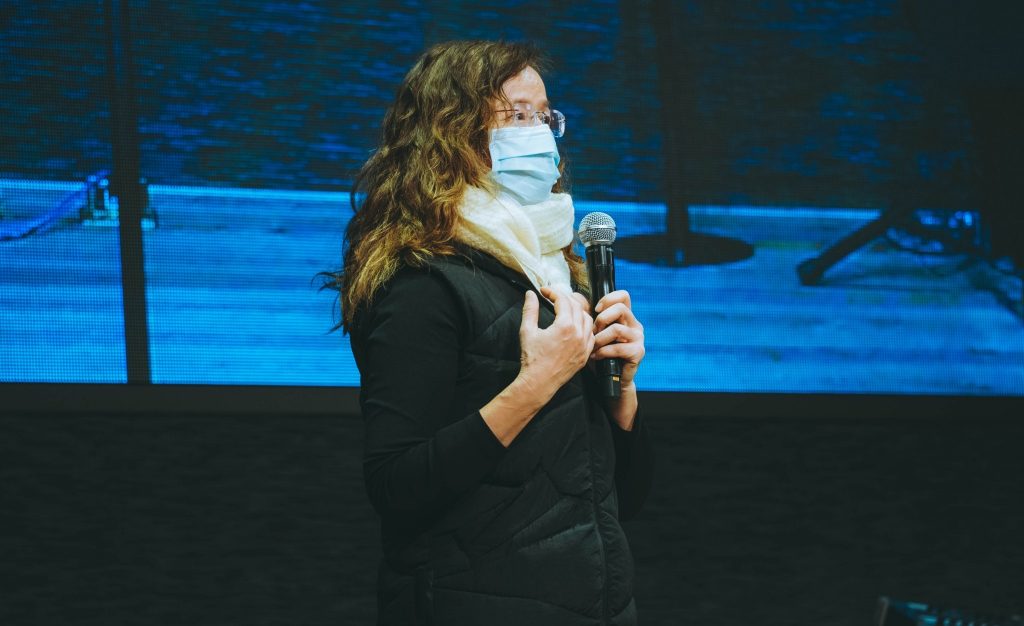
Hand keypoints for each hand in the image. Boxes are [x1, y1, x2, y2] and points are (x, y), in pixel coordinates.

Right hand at [516, 286, 595, 400]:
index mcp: (565, 326)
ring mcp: (584, 345)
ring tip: (565, 309)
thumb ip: (530, 310)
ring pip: (587, 319)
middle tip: (553, 297)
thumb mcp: (527, 331)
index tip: (543, 291)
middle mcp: (578, 334)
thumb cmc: (532, 359)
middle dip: (564, 299)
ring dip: (577, 310)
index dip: (552, 292)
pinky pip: (591, 335)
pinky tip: (575, 326)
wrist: (539, 383)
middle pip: (576, 306)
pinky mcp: (585, 354)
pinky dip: (585, 326)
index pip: (563, 300)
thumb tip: (530, 294)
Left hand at [590, 290, 644, 391]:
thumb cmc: (601, 354)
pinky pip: (618, 347)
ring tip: (593, 347)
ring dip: (600, 338)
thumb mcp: (597, 333)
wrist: (612, 379)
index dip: (608, 299)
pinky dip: (603, 352)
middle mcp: (634, 325)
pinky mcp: (638, 352)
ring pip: (617, 329)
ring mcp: (638, 338)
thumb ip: (594, 319)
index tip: (595, 310)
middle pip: (620, 308)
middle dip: (602, 319)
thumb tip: (578, 303)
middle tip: (593, 332)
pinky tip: (596, 356)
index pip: (623, 296)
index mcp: (626, 317)